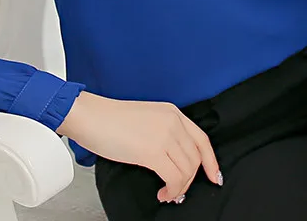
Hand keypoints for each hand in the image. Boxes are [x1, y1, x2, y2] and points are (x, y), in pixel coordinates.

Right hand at [56, 90, 222, 204]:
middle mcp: (173, 122)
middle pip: (195, 158)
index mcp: (172, 112)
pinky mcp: (152, 151)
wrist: (92, 116)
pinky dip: (171, 191)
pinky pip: (173, 178)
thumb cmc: (111, 119)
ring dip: (179, 188)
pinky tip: (162, 194)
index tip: (214, 175)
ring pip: (186, 170)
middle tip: (178, 190)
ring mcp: (164, 136)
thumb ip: (164, 131)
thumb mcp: (148, 118)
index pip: (202, 139)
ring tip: (167, 193)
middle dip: (190, 179)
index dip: (211, 160)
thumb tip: (173, 157)